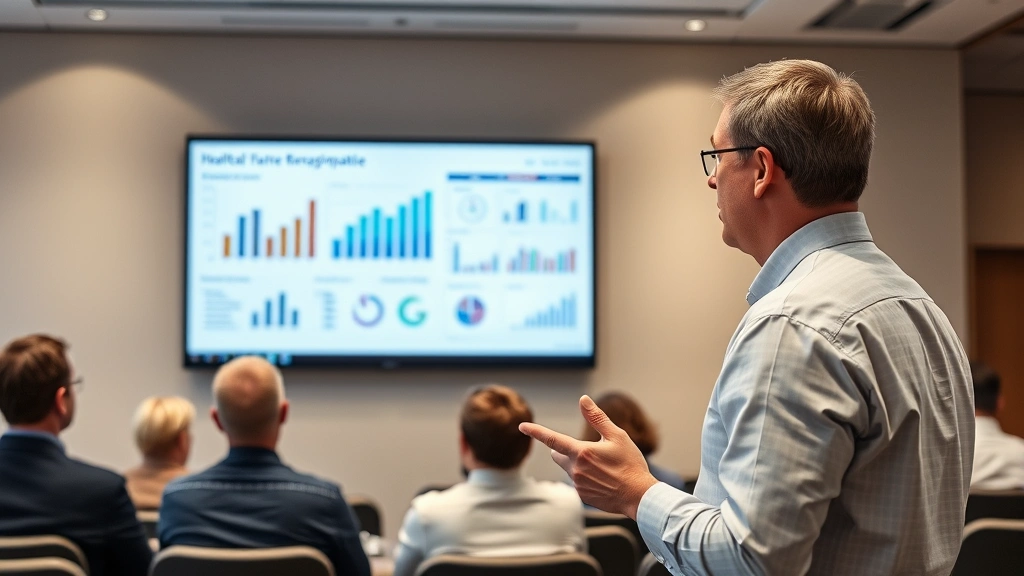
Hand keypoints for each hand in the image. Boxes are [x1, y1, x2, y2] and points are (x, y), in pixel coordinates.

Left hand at [519, 395, 658, 518]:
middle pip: (558, 455)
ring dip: (578, 464)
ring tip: (603, 467)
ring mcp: (578, 485)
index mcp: (581, 452)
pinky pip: (577, 482)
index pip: (552, 439)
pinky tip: (604, 480)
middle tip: (589, 450)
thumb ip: (597, 418)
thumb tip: (583, 400)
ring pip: (569, 469)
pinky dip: (586, 477)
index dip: (536, 431)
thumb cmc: (630, 464)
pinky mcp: (582, 496)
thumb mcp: (617, 436)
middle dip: (566, 449)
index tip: (522, 426)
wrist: (639, 496)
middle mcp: (575, 470)